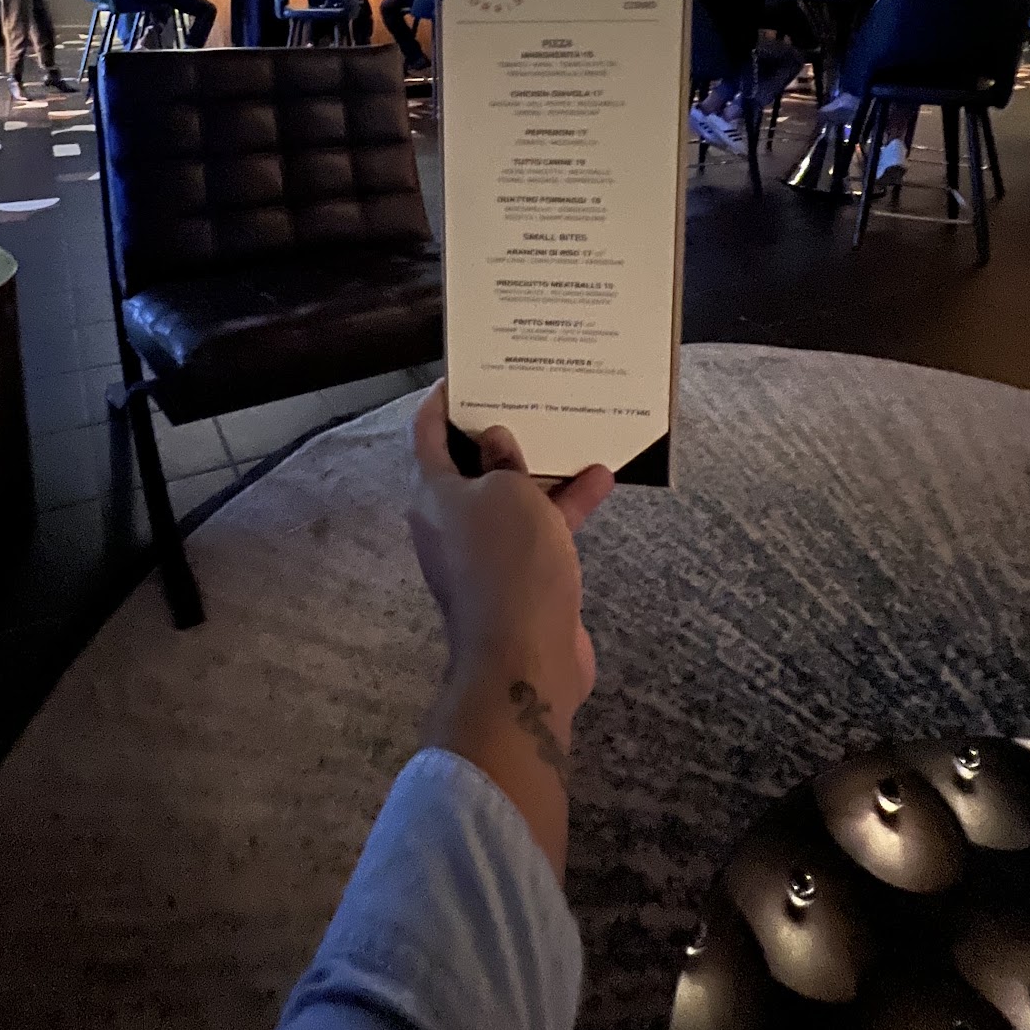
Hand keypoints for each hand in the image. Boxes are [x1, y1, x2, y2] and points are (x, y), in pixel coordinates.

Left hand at [408, 381, 612, 876]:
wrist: (524, 658)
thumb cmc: (508, 562)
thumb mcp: (510, 493)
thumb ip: (505, 461)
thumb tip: (496, 443)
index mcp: (432, 492)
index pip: (427, 431)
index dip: (444, 398)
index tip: (469, 371)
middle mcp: (450, 518)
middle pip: (471, 462)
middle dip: (499, 429)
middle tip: (526, 391)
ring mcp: (484, 549)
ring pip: (511, 494)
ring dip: (541, 466)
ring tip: (573, 427)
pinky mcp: (517, 575)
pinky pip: (538, 526)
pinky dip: (564, 505)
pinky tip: (602, 479)